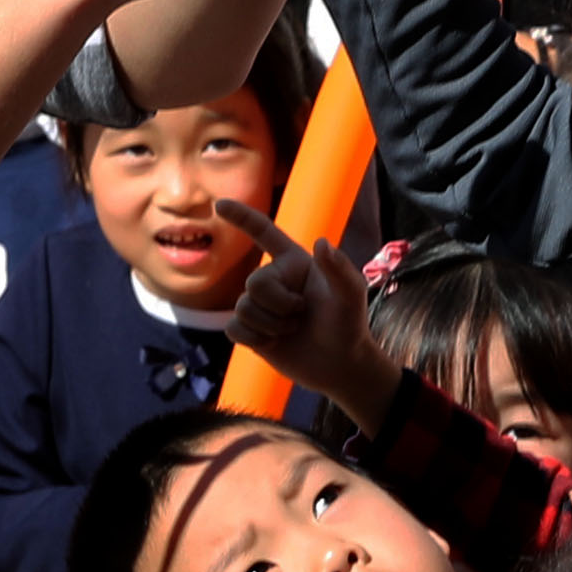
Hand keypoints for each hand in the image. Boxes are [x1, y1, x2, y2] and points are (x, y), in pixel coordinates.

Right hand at [217, 198, 400, 421]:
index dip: (242, 217)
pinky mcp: (249, 330)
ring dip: (272, 325)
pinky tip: (272, 343)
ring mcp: (259, 305)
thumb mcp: (351, 295)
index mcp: (293, 262)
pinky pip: (234, 328)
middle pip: (254, 284)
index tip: (220, 205)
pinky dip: (254, 338)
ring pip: (243, 308)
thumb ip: (339, 269)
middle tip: (302, 315)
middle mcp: (273, 279)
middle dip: (280, 305)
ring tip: (293, 330)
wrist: (340, 366)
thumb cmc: (349, 325)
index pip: (264, 232)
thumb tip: (320, 242)